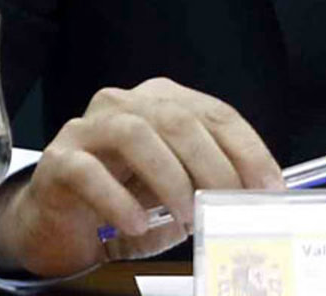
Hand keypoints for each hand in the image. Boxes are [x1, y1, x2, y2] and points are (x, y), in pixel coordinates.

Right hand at [0, 78, 282, 275]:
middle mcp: (127, 104)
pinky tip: (136, 223)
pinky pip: (88, 172)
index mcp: (163, 101)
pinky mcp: (58, 161)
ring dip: (170, 178)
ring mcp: (88, 128)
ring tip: (187, 215)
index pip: (215, 113)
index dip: (247, 149)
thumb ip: (207, 186)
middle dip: (214, 165)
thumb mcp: (175, 192)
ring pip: (136, 134)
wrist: (55, 225)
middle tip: (231, 204)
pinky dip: (118, 199)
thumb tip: (253, 200)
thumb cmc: (124, 203)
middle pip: (179, 120)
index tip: (269, 185)